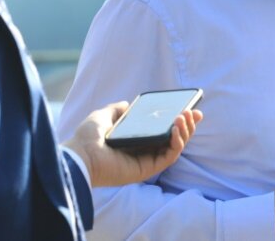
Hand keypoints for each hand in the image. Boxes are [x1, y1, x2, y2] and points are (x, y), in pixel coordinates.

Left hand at [63, 101, 202, 186]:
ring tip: (183, 116)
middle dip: (188, 125)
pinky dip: (177, 143)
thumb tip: (127, 104)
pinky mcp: (147, 169)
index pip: (162, 131)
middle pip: (174, 139)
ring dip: (185, 131)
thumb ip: (116, 110)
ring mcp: (147, 161)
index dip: (177, 121)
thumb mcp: (103, 116)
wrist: (79, 154)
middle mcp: (143, 151)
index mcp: (136, 140)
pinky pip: (169, 157)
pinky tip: (176, 128)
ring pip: (175, 147)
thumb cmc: (87, 138)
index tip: (188, 109)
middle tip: (195, 112)